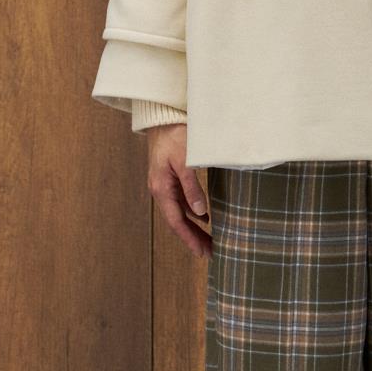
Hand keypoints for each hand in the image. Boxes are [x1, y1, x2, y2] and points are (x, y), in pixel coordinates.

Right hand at [144, 123, 211, 258]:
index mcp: (161, 189)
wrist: (162, 117)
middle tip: (210, 253)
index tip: (202, 253)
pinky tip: (204, 218)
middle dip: (193, 238)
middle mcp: (161, 190)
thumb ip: (192, 188)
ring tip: (209, 240)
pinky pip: (182, 202)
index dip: (189, 239)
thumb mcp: (185, 161)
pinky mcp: (171, 177)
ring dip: (194, 228)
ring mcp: (165, 184)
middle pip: (178, 221)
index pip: (176, 222)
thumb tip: (200, 213)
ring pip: (180, 213)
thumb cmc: (174, 135)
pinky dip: (194, 213)